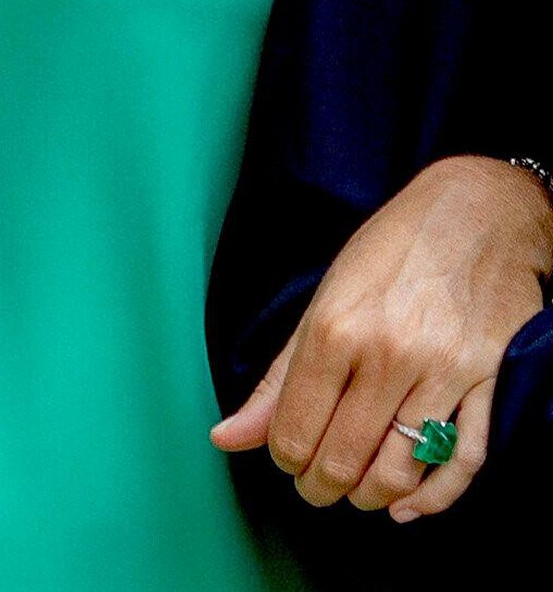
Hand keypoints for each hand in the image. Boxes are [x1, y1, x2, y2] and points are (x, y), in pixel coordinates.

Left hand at [211, 156, 552, 520]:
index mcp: (336, 327)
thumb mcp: (325, 296)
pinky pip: (463, 462)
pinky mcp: (489, 381)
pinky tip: (407, 504)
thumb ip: (279, 375)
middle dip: (320, 486)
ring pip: (399, 472)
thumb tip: (225, 437)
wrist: (478, 211)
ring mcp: (444, 370)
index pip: (294, 432)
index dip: (284, 458)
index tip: (288, 455)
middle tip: (317, 482)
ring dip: (369, 496)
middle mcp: (389, 353)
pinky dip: (434, 498)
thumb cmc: (392, 249)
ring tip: (357, 487)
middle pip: (342, 461)